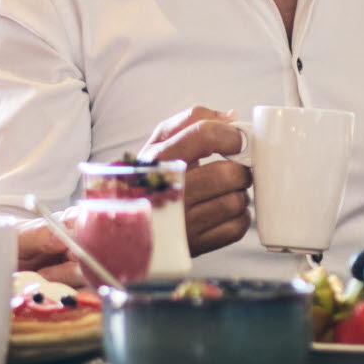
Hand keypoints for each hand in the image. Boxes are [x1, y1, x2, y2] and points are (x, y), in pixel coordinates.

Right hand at [139, 106, 253, 255]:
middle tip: (232, 169)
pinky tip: (222, 211)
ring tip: (222, 192)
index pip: (203, 135)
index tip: (237, 139)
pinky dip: (238, 218)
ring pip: (237, 201)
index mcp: (158, 160)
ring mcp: (183, 223)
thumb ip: (192, 121)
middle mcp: (170, 192)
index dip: (229, 134)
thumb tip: (231, 118)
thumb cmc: (150, 179)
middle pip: (227, 173)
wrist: (125, 227)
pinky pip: (237, 227)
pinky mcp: (197, 245)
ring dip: (238, 194)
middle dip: (238, 169)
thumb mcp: (160, 144)